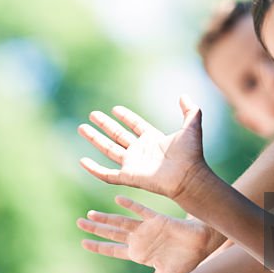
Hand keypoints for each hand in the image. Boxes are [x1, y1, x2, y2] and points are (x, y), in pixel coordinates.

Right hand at [78, 96, 208, 202]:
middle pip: (118, 136)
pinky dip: (94, 169)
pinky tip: (83, 161)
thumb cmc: (191, 154)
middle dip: (105, 125)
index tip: (114, 109)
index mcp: (153, 140)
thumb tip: (184, 95)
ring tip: (82, 128)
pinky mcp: (128, 177)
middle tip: (92, 115)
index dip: (126, 117)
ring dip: (95, 139)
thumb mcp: (191, 126)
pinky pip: (106, 174)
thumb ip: (190, 110)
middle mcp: (141, 151)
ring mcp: (133, 164)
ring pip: (109, 150)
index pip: (135, 126)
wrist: (187, 176)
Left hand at [78, 196, 217, 272]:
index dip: (99, 247)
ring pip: (121, 221)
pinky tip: (117, 200)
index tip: (83, 243)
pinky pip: (141, 210)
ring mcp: (146, 228)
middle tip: (79, 223)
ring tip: (90, 214)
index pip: (113, 250)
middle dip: (96, 229)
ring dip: (106, 218)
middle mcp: (139, 240)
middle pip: (112, 233)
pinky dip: (130, 205)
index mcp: (139, 254)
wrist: (202, 244)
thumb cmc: (186, 261)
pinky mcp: (156, 219)